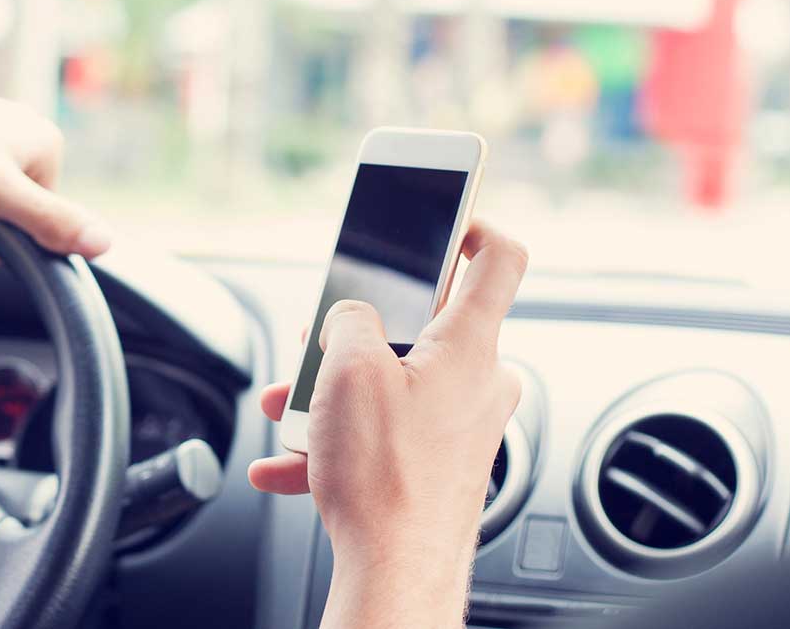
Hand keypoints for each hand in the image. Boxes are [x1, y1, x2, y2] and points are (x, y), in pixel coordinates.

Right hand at [248, 222, 527, 627]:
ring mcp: (463, 427)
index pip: (498, 260)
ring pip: (396, 386)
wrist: (396, 571)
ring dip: (337, 394)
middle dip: (358, 335)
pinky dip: (342, 442)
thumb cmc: (387, 476)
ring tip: (292, 414)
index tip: (445, 218)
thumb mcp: (347, 370)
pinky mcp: (443, 465)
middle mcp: (479, 383)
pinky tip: (290, 462)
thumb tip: (348, 314)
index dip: (472, 226)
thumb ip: (347, 319)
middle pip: (423, 327)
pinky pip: (388, 436)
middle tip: (319, 345)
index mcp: (470, 345)